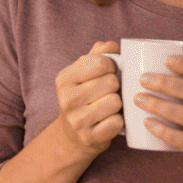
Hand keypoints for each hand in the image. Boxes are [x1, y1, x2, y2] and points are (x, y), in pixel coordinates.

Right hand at [53, 41, 123, 156]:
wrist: (72, 136)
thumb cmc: (83, 98)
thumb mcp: (83, 74)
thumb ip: (97, 55)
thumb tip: (111, 45)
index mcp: (64, 79)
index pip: (99, 62)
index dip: (111, 65)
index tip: (109, 71)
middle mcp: (66, 99)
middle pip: (110, 82)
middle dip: (115, 86)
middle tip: (109, 92)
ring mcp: (76, 120)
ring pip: (115, 102)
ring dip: (118, 104)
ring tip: (109, 106)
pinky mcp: (89, 138)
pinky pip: (116, 122)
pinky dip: (119, 121)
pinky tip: (110, 120)